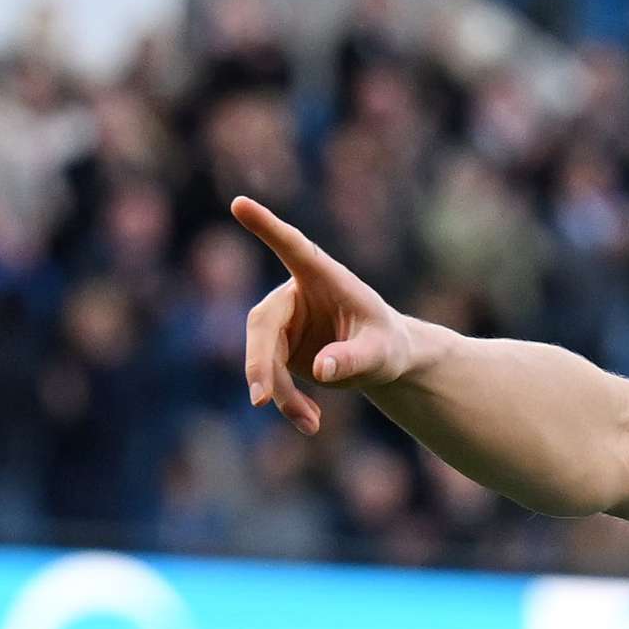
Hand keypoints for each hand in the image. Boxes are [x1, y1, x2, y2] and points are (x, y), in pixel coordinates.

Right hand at [234, 198, 435, 434]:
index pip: (292, 246)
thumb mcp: (381, 354)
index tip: (240, 203)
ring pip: (263, 356)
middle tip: (260, 398)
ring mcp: (281, 321)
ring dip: (280, 392)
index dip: (266, 227)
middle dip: (260, 362)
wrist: (383, 359)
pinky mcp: (277, 346)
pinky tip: (312, 423)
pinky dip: (286, 401)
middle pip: (263, 324)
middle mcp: (294, 293)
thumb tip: (322, 370)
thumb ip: (355, 358)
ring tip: (312, 425)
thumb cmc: (388, 344)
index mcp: (323, 276)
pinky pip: (270, 375)